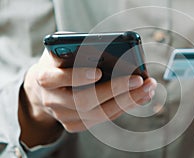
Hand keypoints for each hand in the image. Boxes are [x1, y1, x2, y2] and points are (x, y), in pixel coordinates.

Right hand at [20, 49, 156, 145]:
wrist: (44, 88)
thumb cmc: (59, 63)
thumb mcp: (64, 49)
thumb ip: (79, 48)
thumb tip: (114, 52)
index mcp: (45, 77)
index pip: (56, 78)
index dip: (77, 76)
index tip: (98, 72)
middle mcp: (53, 100)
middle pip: (84, 100)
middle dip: (115, 90)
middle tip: (139, 79)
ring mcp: (64, 116)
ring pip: (99, 114)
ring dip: (128, 100)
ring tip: (148, 88)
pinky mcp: (75, 125)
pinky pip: (104, 118)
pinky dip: (125, 107)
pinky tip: (141, 97)